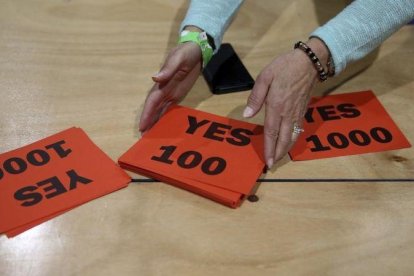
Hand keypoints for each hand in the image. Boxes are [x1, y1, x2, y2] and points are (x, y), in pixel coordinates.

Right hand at [139, 41, 201, 132]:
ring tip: (151, 136)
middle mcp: (163, 91)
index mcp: (162, 84)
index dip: (146, 114)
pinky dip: (165, 118)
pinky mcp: (178, 95)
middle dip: (148, 122)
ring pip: (160, 111)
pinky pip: (169, 108)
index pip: (152, 102)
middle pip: (153, 109)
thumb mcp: (178, 59)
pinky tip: (164, 127)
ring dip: (155, 122)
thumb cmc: (186, 53)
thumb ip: (168, 70)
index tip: (142, 127)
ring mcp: (170, 93)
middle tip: (143, 137)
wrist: (196, 50)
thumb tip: (154, 78)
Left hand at [243, 38, 328, 167]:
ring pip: (293, 136)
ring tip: (280, 158)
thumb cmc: (285, 66)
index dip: (269, 148)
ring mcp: (297, 113)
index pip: (271, 132)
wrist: (310, 61)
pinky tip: (289, 143)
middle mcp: (288, 113)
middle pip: (283, 139)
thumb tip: (247, 115)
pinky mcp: (303, 110)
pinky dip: (293, 140)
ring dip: (286, 149)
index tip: (267, 160)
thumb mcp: (265, 77)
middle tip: (272, 164)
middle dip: (278, 154)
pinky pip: (298, 130)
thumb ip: (256, 97)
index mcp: (276, 106)